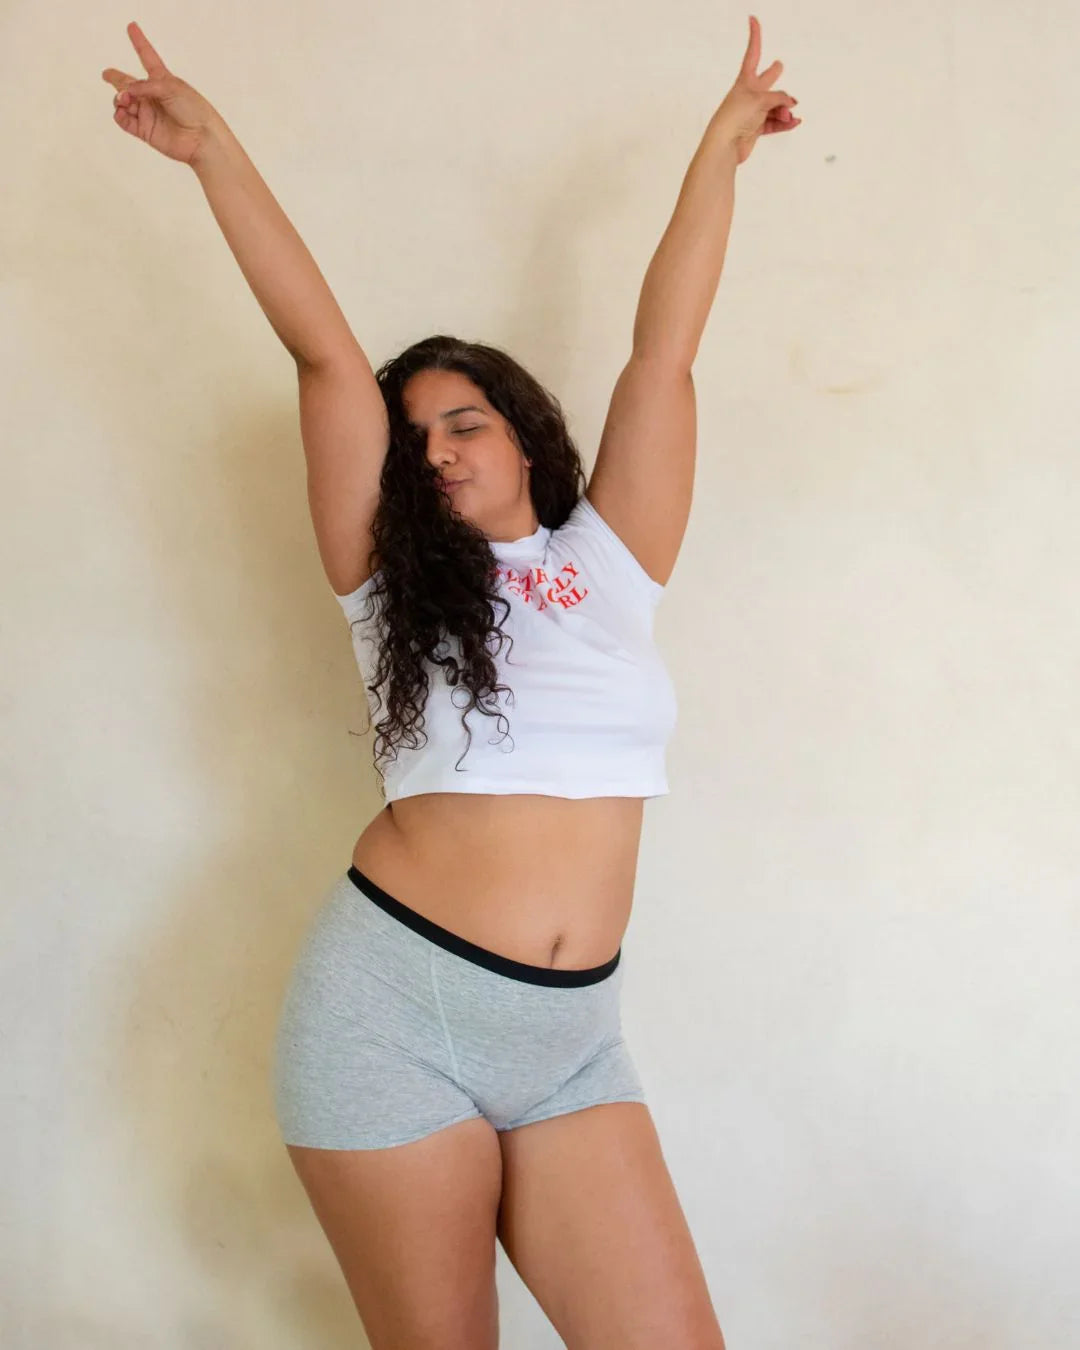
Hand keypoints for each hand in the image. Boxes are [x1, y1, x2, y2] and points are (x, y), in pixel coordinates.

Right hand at [101, 21, 219, 165]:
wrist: (202, 138)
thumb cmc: (194, 110)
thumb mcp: (171, 88)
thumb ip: (146, 86)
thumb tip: (127, 92)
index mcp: (162, 80)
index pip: (147, 57)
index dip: (139, 42)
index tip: (132, 27)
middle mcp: (153, 95)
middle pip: (128, 83)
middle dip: (116, 79)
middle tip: (107, 75)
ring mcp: (147, 113)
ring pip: (123, 101)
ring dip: (119, 98)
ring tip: (125, 99)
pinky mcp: (144, 130)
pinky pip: (124, 120)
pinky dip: (119, 115)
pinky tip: (122, 111)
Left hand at [712, 15, 799, 165]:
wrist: (725, 144)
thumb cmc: (736, 117)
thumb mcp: (760, 100)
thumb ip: (779, 98)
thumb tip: (791, 106)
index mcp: (745, 81)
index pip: (753, 53)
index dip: (755, 36)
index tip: (752, 19)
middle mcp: (749, 94)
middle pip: (766, 80)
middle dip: (772, 74)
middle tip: (778, 66)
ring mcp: (752, 111)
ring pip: (775, 106)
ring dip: (784, 110)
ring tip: (789, 115)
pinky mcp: (755, 128)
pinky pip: (774, 123)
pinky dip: (784, 123)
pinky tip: (794, 122)